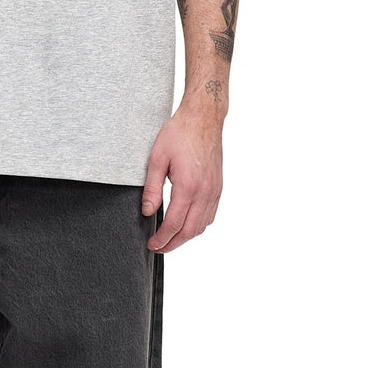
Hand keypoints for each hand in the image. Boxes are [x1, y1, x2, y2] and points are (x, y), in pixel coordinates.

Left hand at [140, 103, 222, 252]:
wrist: (203, 119)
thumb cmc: (179, 134)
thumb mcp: (157, 159)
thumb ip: (151, 188)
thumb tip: (148, 212)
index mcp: (188, 186)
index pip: (174, 224)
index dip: (161, 239)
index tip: (151, 244)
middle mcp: (205, 192)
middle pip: (190, 231)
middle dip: (173, 244)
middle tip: (158, 247)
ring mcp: (215, 191)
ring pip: (202, 226)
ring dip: (186, 237)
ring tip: (170, 239)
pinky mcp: (218, 187)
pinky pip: (210, 215)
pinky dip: (198, 225)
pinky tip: (186, 224)